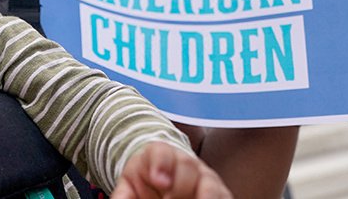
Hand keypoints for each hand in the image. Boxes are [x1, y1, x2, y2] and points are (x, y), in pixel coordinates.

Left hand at [111, 142, 230, 198]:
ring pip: (210, 183)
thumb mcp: (129, 185)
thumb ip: (123, 194)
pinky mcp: (220, 193)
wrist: (163, 179)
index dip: (161, 164)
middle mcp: (185, 162)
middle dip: (179, 186)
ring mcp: (204, 177)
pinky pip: (224, 196)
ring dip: (204, 197)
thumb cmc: (146, 181)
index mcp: (159, 154)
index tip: (159, 181)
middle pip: (186, 165)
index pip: (160, 152)